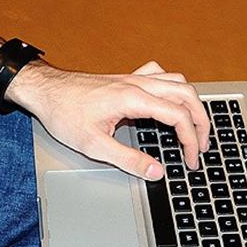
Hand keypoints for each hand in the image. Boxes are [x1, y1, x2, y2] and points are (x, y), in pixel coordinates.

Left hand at [6, 61, 209, 179]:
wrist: (44, 90)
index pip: (178, 117)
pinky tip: (170, 100)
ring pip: (178, 82)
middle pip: (187, 95)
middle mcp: (138, 84)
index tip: (191, 160)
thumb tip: (156, 172)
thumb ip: (129, 161)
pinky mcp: (127, 78)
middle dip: (201, 122)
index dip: (191, 141)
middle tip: (202, 145)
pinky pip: (161, 74)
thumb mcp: (94, 145)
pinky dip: (174, 87)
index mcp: (133, 99)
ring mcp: (134, 78)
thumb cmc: (63, 113)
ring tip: (194, 125)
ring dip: (192, 103)